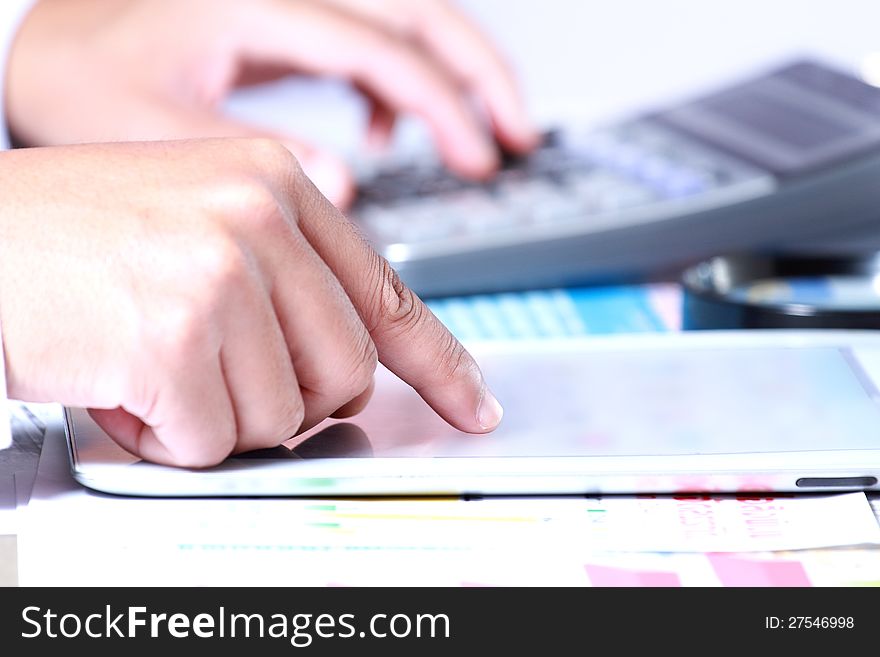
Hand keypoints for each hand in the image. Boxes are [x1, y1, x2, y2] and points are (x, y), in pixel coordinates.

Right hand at [0, 138, 502, 466]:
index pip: (388, 294)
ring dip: (217, 415)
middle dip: (288, 400)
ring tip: (155, 365)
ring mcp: (218, 274)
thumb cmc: (77, 239)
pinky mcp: (172, 339)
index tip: (473, 406)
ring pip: (281, 416)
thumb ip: (289, 278)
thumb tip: (351, 364)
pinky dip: (168, 436)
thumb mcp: (202, 220)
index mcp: (277, 183)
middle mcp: (256, 217)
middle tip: (218, 373)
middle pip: (345, 374)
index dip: (440, 364)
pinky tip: (124, 388)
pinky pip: (212, 441)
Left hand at [6, 0, 537, 206]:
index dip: (445, 103)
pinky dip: (395, 88)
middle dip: (479, 71)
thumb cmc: (80, 76)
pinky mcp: (284, 28)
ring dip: (452, 75)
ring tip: (482, 134)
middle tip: (519, 132)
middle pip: (416, 10)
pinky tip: (388, 133)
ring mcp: (289, 6)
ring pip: (401, 21)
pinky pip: (365, 46)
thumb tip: (347, 180)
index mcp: (256, 8)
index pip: (382, 46)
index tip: (483, 155)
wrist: (45, 43)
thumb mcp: (151, 124)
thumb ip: (249, 155)